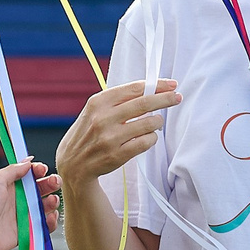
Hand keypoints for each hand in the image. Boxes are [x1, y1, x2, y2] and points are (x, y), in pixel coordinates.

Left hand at [0, 160, 60, 249]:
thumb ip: (13, 170)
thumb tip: (29, 160)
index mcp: (9, 186)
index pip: (29, 175)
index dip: (38, 171)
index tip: (43, 170)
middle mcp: (17, 199)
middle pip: (40, 189)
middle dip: (51, 183)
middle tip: (55, 182)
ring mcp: (23, 215)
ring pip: (45, 206)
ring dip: (52, 201)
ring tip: (52, 200)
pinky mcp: (27, 231)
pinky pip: (44, 225)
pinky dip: (51, 221)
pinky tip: (50, 216)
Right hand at [54, 78, 178, 186]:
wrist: (73, 164)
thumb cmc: (88, 133)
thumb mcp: (94, 111)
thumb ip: (118, 101)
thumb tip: (151, 89)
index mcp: (97, 102)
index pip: (134, 88)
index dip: (156, 85)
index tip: (171, 84)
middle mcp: (102, 118)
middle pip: (145, 103)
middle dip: (166, 99)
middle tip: (177, 97)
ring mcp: (110, 137)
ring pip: (149, 123)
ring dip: (157, 122)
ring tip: (154, 123)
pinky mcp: (117, 154)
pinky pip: (146, 142)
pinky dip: (151, 138)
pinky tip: (147, 137)